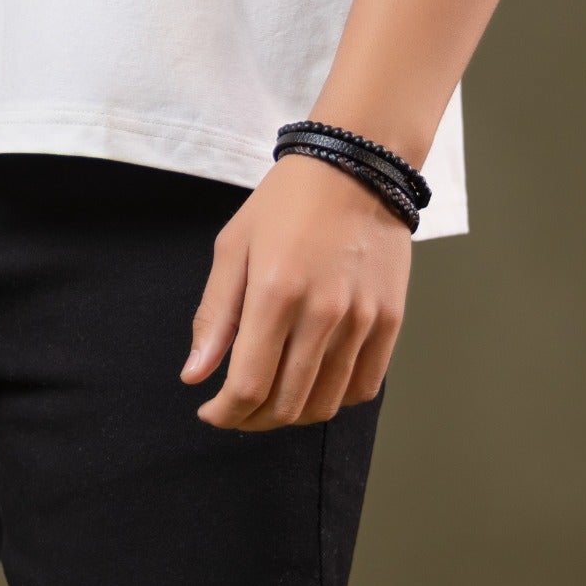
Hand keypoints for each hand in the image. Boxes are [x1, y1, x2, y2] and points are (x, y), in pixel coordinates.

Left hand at [180, 155, 411, 429]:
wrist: (355, 166)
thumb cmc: (286, 203)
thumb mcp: (234, 246)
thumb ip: (214, 316)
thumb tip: (195, 376)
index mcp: (275, 292)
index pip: (248, 386)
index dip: (224, 412)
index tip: (209, 411)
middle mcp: (322, 312)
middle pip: (286, 405)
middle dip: (252, 419)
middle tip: (236, 409)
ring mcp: (362, 319)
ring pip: (325, 404)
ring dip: (291, 415)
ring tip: (272, 399)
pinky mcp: (390, 320)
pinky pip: (364, 387)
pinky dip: (335, 399)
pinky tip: (314, 383)